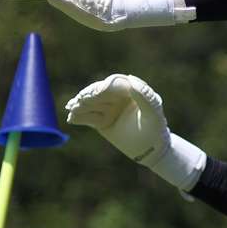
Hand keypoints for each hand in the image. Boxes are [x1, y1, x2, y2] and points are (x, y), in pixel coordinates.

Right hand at [65, 74, 205, 189]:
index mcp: (129, 89)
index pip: (113, 84)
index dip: (103, 87)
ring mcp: (107, 108)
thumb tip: (131, 78)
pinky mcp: (101, 121)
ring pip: (91, 104)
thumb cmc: (155, 128)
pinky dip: (79, 118)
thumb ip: (145, 96)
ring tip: (71, 108)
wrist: (151, 149)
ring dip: (81, 105)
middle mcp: (116, 96)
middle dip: (88, 96)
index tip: (96, 92)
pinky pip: (88, 118)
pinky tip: (71, 118)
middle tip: (79, 100)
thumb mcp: (153, 113)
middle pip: (98, 93)